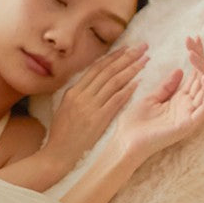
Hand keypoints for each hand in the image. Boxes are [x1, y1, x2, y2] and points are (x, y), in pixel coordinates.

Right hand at [44, 43, 148, 170]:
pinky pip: (116, 100)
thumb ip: (77, 95)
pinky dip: (128, 90)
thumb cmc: (60, 136)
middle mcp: (81, 96)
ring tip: (145, 60)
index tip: (126, 48)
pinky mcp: (98, 120)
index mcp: (73, 92)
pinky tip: (139, 82)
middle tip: (142, 47)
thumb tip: (91, 84)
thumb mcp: (64, 110)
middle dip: (127, 57)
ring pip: (114, 82)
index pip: (96, 68)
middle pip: (108, 71)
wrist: (58, 155)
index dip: (113, 56)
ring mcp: (90, 107)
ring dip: (132, 69)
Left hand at [114, 36, 203, 160]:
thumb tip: (180, 70)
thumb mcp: (151, 98)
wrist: (124, 143)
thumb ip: (167, 86)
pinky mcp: (189, 125)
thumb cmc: (134, 124)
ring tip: (194, 56)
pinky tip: (203, 77)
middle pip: (202, 78)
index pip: (193, 75)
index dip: (195, 57)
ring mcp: (190, 116)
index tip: (191, 39)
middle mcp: (188, 107)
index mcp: (179, 100)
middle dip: (200, 58)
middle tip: (193, 41)